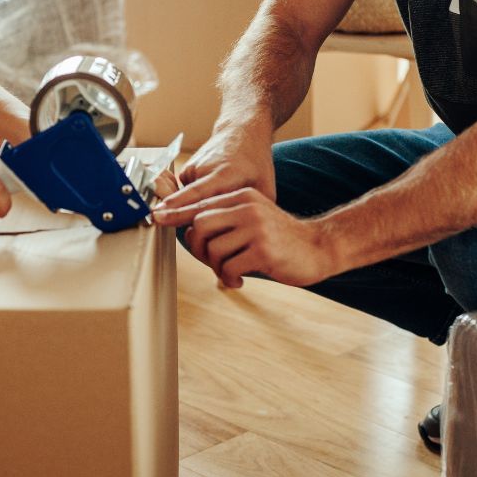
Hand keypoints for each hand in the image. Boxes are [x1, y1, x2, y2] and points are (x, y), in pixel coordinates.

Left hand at [152, 188, 340, 289]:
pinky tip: (239, 279)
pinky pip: (229, 266)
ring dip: (216, 267)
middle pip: (200, 226)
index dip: (176, 213)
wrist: (319, 247)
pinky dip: (229, 277)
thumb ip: (227, 218)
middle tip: (213, 262)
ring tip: (231, 272)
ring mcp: (255, 227)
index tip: (156, 218)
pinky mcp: (263, 250)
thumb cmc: (281, 238)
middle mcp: (247, 207)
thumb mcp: (254, 217)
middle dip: (199, 250)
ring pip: (212, 249)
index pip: (200, 204)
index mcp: (242, 196)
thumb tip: (192, 229)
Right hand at [156, 124, 274, 214]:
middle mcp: (207, 169)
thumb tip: (246, 238)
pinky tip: (210, 194)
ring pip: (187, 198)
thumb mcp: (266, 188)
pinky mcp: (188, 168)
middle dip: (171, 211)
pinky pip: (186, 191)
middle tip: (157, 219)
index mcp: (226, 174)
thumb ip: (254, 213)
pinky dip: (193, 199)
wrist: (242, 131)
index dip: (181, 207)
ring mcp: (195, 167)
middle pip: (187, 198)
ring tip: (210, 204)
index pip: (199, 195)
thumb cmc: (255, 161)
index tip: (162, 215)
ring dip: (193, 209)